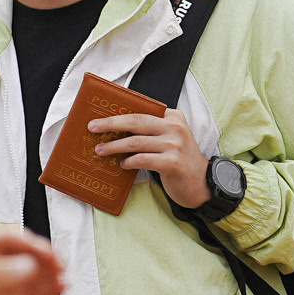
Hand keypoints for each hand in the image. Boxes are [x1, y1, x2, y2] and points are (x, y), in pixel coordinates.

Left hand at [0, 219, 64, 294]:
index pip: (10, 239)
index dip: (30, 243)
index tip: (44, 251)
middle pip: (25, 253)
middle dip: (45, 258)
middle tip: (61, 266)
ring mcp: (1, 279)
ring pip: (31, 271)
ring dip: (49, 273)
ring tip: (65, 279)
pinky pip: (29, 290)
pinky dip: (45, 288)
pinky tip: (61, 289)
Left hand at [90, 110, 209, 208]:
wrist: (201, 183)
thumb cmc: (179, 160)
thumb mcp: (169, 138)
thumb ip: (151, 130)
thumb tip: (116, 128)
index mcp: (173, 117)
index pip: (141, 111)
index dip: (119, 113)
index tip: (100, 115)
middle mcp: (175, 128)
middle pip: (135, 121)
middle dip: (110, 124)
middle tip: (92, 127)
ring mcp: (175, 145)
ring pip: (136, 142)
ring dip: (114, 146)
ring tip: (100, 150)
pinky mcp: (172, 163)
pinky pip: (143, 159)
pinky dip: (129, 161)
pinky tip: (122, 164)